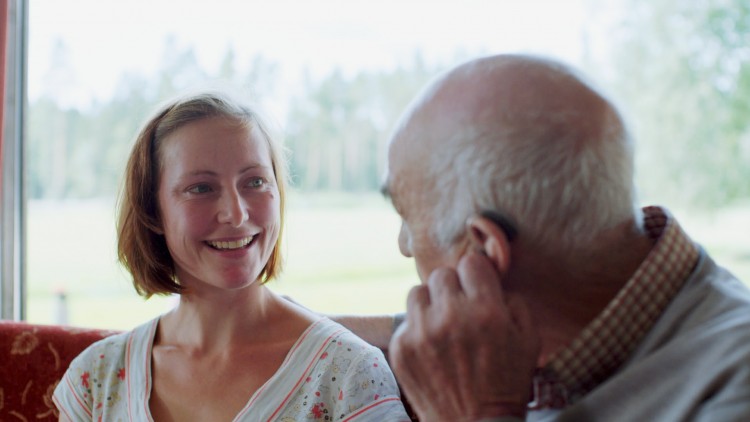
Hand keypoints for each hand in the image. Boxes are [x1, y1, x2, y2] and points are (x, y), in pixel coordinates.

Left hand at [389, 252, 539, 421]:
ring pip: (418, 292)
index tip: (478, 286)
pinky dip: (418, 330)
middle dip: (454, 288)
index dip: (476, 274)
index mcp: (485, 311)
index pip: (470, 262)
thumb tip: (492, 279)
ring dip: (431, 304)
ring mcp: (421, 333)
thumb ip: (513, 300)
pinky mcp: (401, 349)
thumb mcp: (529, 339)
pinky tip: (432, 348)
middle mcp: (450, 318)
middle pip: (441, 274)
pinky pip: (406, 321)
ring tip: (443, 325)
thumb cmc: (507, 382)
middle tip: (462, 308)